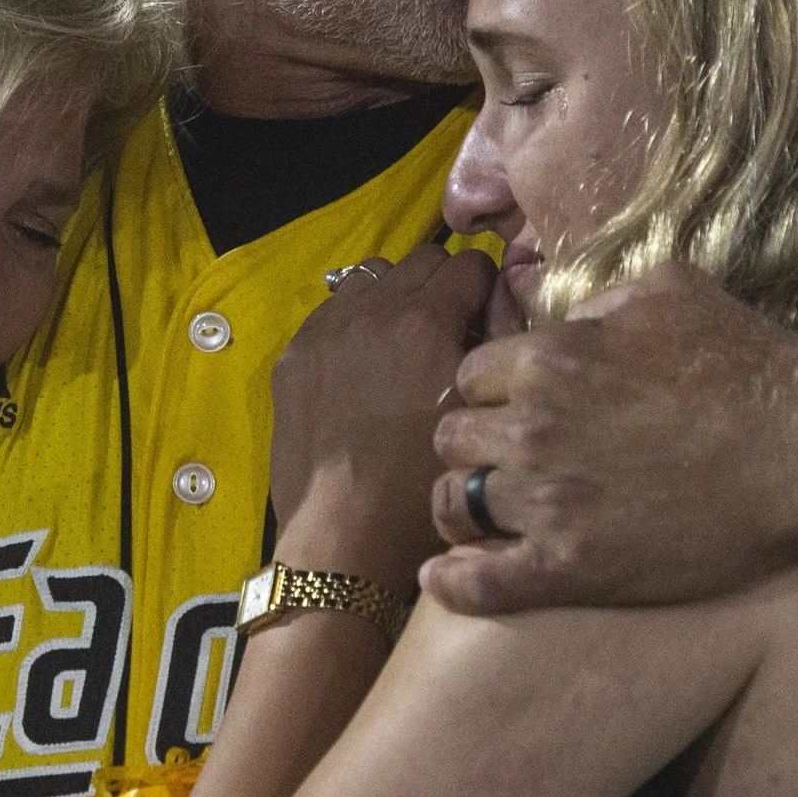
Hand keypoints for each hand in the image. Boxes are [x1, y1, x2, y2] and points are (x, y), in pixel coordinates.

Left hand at [269, 246, 495, 586]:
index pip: (472, 263)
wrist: (345, 535)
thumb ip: (501, 345)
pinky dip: (355, 326)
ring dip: (396, 301)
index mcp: (428, 321)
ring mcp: (327, 330)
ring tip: (403, 351)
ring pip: (374, 279)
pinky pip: (334, 311)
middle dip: (442, 290)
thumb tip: (502, 301)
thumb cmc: (426, 486)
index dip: (486, 291)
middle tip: (447, 338)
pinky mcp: (295, 356)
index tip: (485, 325)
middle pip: (422, 261)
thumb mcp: (482, 412)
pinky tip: (362, 371)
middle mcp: (374, 311)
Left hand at [426, 263, 797, 614]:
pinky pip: (480, 582)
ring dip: (465, 508)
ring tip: (484, 517)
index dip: (489, 394)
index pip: (469, 377)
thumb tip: (567, 316)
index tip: (510, 411)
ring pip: (455, 503)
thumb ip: (599, 301)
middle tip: (502, 464)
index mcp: (548, 360)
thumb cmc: (746, 365)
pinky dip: (454, 582)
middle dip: (474, 447)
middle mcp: (534, 428)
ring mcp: (548, 502)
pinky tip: (444, 579)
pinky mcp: (571, 568)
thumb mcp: (668, 292)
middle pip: (451, 439)